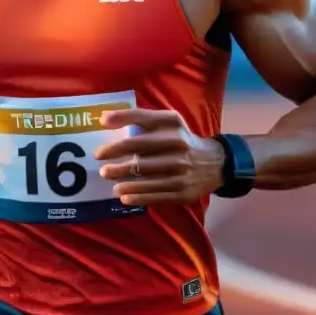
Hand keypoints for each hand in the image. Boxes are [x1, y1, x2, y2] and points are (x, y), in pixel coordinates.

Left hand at [93, 108, 225, 205]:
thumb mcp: (169, 123)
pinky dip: (136, 197)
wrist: (215, 164)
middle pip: (140, 155)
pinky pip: (153, 196)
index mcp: (174, 127)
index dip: (121, 121)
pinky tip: (123, 196)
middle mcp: (178, 148)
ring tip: (110, 180)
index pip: (143, 121)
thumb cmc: (183, 140)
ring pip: (145, 178)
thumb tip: (104, 118)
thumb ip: (139, 117)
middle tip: (101, 165)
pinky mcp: (182, 192)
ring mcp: (181, 172)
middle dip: (116, 160)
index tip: (101, 126)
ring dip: (123, 180)